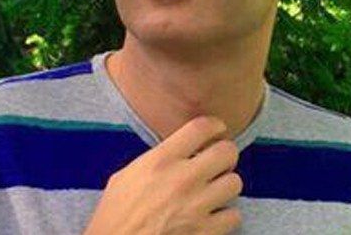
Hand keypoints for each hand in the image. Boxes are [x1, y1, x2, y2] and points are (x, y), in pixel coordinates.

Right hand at [84, 115, 242, 234]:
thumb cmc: (115, 214)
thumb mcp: (127, 175)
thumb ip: (157, 159)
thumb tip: (180, 151)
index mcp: (161, 160)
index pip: (202, 127)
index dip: (215, 126)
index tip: (216, 131)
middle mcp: (183, 178)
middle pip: (227, 151)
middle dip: (225, 155)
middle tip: (218, 163)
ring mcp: (196, 206)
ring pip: (235, 183)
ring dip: (226, 187)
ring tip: (215, 191)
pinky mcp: (205, 231)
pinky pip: (234, 215)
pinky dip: (226, 216)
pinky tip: (213, 216)